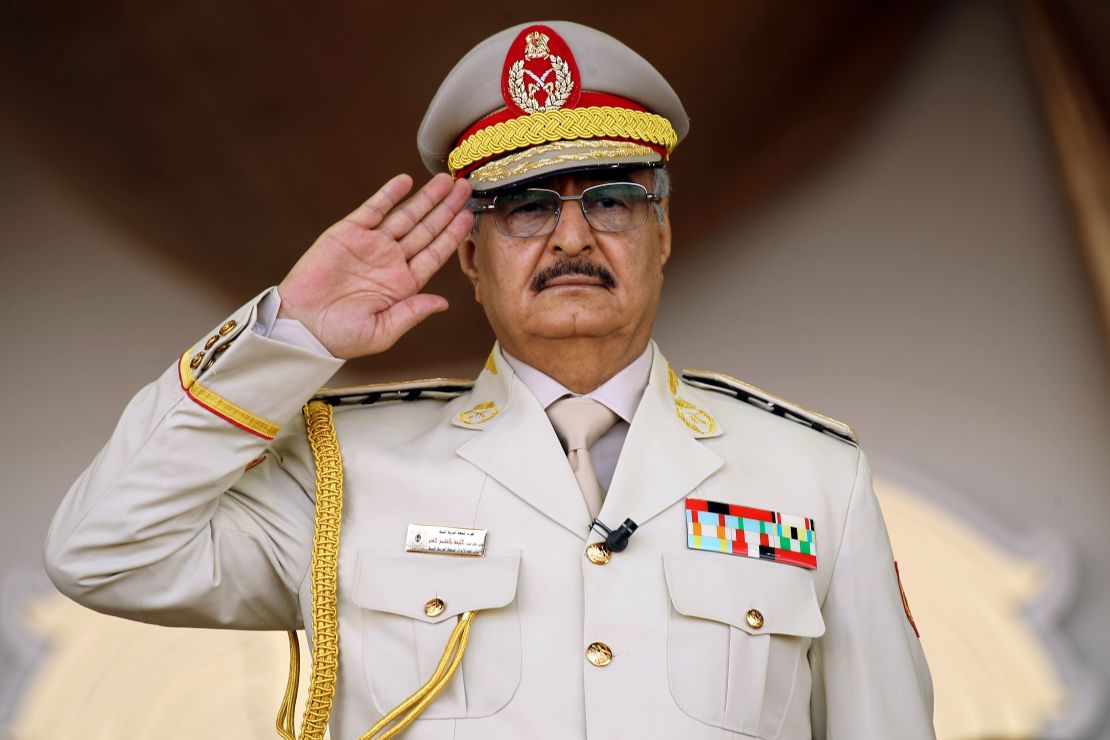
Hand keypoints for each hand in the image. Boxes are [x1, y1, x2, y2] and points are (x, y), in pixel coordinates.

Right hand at [277, 173, 473, 358]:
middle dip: (447, 208)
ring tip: (445, 180)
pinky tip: (406, 182)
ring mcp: (371, 245)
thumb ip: (412, 312)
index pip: (436, 254)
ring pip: (405, 215)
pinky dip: (389, 195)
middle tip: (465, 187)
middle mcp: (391, 261)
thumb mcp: (383, 331)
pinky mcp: (348, 233)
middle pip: (427, 229)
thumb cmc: (340, 336)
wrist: (301, 325)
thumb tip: (443, 303)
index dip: (453, 234)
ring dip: (426, 198)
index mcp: (404, 284)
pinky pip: (373, 209)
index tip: (469, 216)